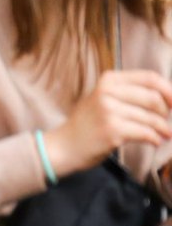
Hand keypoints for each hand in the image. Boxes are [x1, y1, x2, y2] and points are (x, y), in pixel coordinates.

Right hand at [45, 69, 171, 175]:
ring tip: (166, 134)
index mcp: (109, 80)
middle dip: (166, 112)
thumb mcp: (102, 99)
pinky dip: (154, 138)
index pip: (150, 78)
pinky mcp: (112, 131)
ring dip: (163, 128)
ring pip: (151, 118)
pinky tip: (155, 141)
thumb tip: (166, 96)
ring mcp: (109, 111)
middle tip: (167, 122)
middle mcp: (108, 92)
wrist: (63, 147)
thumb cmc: (87, 125)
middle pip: (154, 98)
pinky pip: (145, 132)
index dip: (168, 90)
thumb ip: (128, 93)